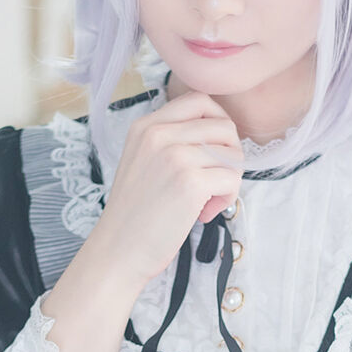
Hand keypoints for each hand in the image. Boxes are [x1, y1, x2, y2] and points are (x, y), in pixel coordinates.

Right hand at [96, 91, 244, 286]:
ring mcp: (175, 156)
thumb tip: (220, 137)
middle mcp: (159, 134)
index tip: (215, 150)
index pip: (199, 101)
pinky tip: (205, 213)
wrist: (118, 250)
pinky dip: (227, 198)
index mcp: (146, 126)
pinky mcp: (190, 182)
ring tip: (208, 201)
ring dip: (229, 180)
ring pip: (233, 154)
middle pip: (224, 126)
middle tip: (214, 181)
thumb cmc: (135, 214)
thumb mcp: (143, 161)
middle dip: (230, 156)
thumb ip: (171, 141)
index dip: (219, 123)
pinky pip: (232, 179)